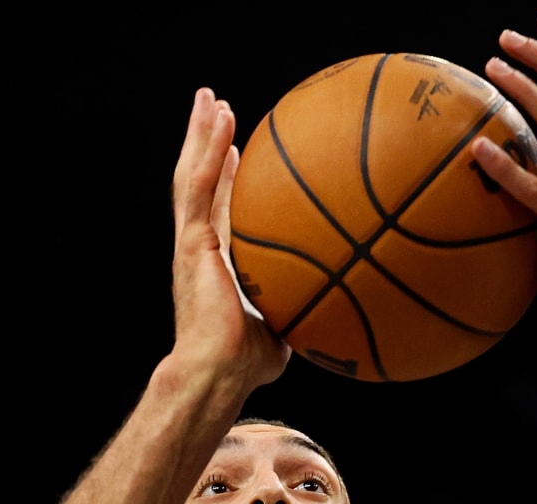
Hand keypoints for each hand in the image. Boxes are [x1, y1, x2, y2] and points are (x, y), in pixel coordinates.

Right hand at [169, 88, 289, 391]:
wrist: (218, 372)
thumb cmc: (248, 364)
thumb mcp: (288, 327)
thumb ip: (307, 307)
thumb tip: (347, 307)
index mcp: (220, 262)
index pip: (222, 210)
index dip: (226, 179)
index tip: (237, 152)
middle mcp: (202, 246)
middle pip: (202, 182)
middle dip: (207, 144)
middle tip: (216, 109)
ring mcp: (192, 241)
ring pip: (192, 174)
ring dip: (200, 134)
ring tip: (209, 98)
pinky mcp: (190, 242)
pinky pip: (198, 185)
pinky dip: (207, 149)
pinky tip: (221, 119)